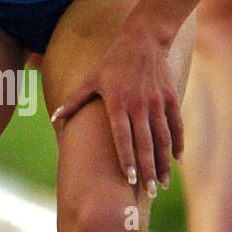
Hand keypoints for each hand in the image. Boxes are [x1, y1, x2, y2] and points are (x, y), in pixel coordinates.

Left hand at [51, 21, 182, 196]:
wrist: (143, 39)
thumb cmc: (112, 62)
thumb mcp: (90, 79)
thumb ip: (73, 101)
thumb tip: (53, 119)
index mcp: (118, 103)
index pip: (122, 137)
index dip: (126, 158)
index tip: (129, 179)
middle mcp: (139, 105)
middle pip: (145, 143)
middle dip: (148, 170)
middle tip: (150, 192)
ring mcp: (156, 102)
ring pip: (163, 138)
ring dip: (164, 163)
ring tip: (163, 183)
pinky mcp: (170, 97)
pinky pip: (176, 125)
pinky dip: (178, 144)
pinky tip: (177, 160)